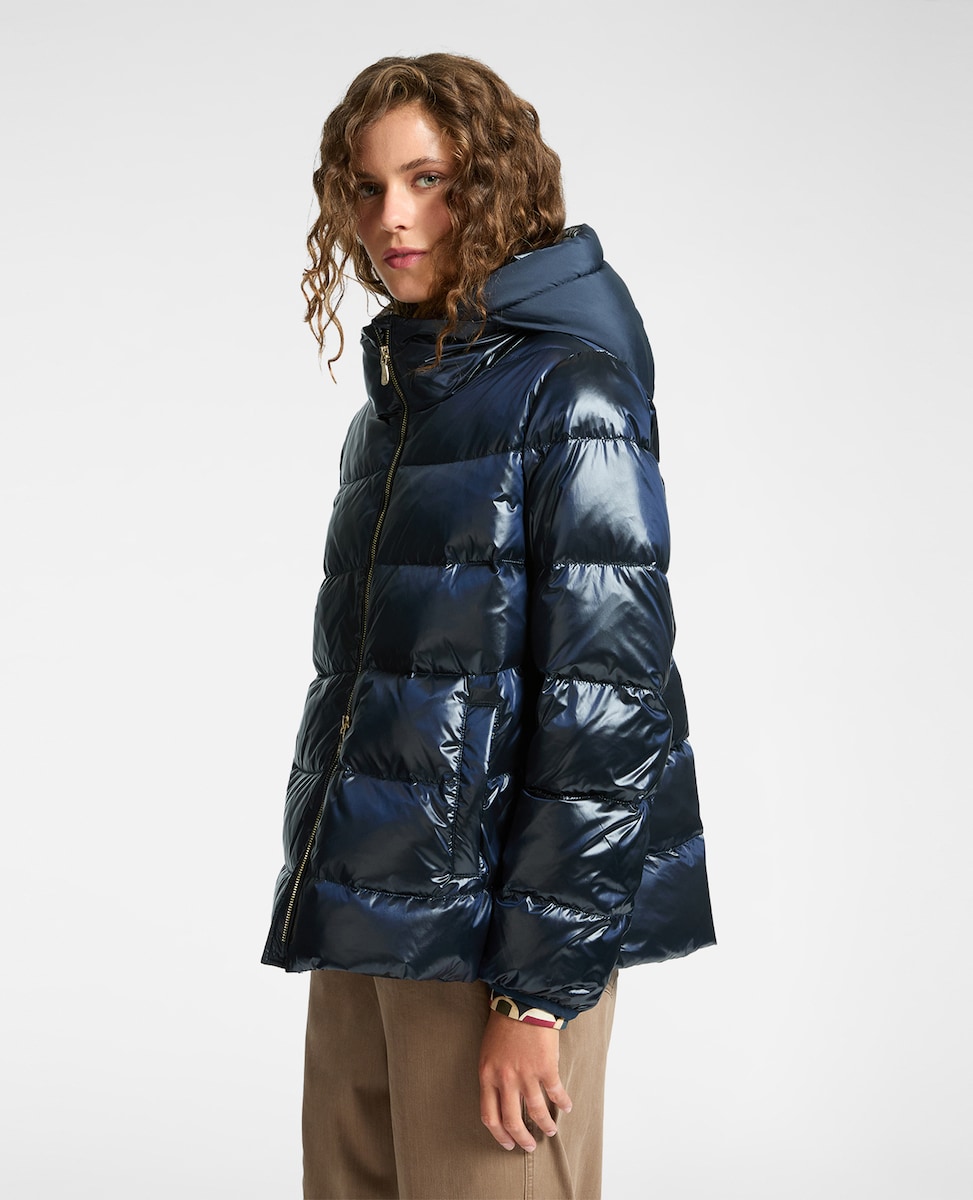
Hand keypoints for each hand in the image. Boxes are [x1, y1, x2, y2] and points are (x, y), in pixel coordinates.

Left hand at [478, 1010, 572, 1151]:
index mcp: (488, 1076)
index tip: (507, 1143)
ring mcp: (526, 1075)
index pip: (489, 1116)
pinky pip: (556, 1093)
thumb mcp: (487, 1053)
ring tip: (550, 1131)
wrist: (522, 1003)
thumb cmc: (502, 1025)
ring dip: (544, 1125)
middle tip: (529, 1146)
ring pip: (536, 1112)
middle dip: (521, 1138)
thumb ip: (492, 1076)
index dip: (499, 1134)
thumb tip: (500, 1098)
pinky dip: (562, 1103)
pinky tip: (566, 1107)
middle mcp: (505, 1080)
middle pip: (512, 1120)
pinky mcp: (546, 1068)